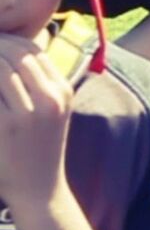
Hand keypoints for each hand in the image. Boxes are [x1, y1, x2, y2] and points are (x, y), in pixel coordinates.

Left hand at [0, 34, 72, 207]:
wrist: (38, 189)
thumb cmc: (39, 149)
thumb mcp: (51, 113)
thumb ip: (38, 84)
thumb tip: (9, 51)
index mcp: (62, 92)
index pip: (32, 49)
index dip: (5, 40)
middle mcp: (50, 100)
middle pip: (15, 54)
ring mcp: (27, 114)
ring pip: (0, 68)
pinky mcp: (5, 126)